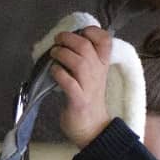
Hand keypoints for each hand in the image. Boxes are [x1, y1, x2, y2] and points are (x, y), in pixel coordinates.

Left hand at [49, 27, 114, 146]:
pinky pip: (69, 83)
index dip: (93, 31)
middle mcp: (98, 73)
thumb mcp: (90, 76)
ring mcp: (89, 87)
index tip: (81, 32)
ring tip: (54, 55)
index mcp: (102, 65)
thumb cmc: (87, 99)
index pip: (106, 41)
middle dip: (69, 39)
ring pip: (79, 62)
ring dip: (62, 54)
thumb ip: (81, 59)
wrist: (92, 128)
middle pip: (87, 47)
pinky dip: (59, 73)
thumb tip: (60, 43)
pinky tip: (53, 72)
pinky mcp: (78, 100)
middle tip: (58, 40)